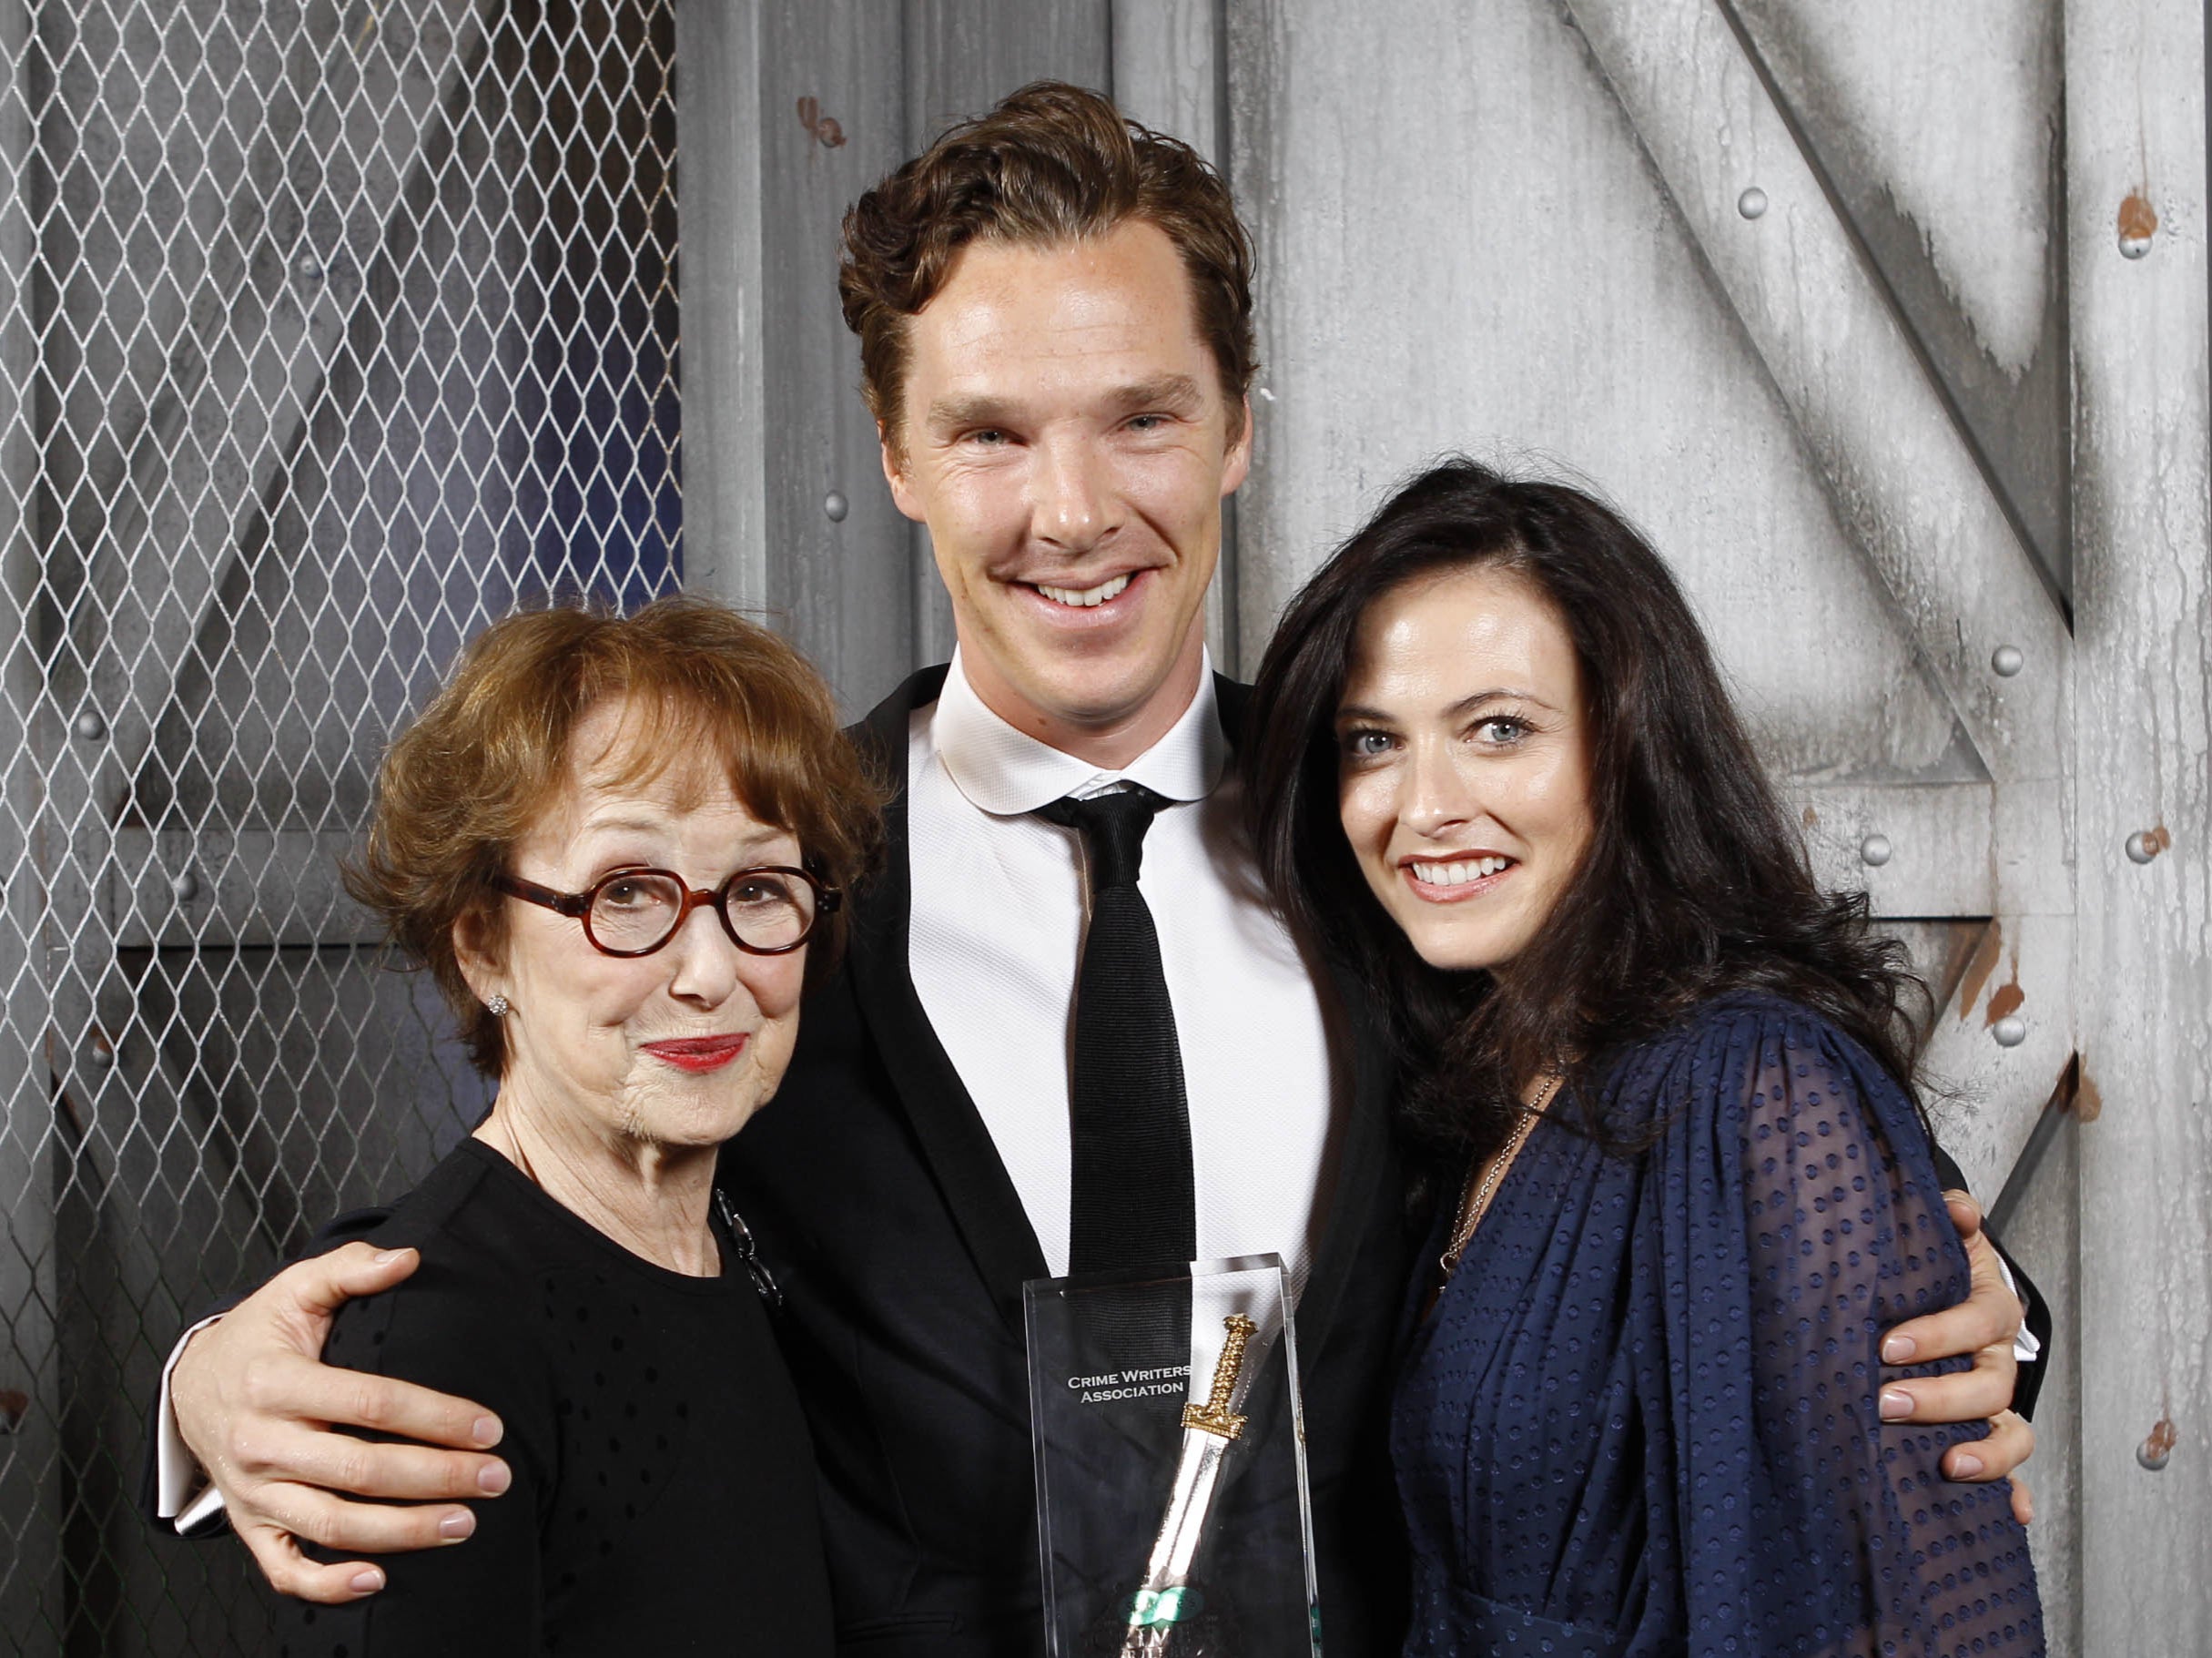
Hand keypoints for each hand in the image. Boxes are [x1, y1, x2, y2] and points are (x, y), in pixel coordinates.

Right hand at [171, 1243, 511, 1601]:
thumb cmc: (260, 1334)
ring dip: (403, 1533)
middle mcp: (261, 1443)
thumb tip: (409, 1257)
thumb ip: (351, 1269)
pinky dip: (328, 1584)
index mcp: (276, 1382)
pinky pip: (284, 1569)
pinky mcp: (248, 1524)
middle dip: (437, 1478)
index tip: (489, 1428)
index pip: (370, 1402)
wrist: (190, 1384)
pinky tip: (380, 1579)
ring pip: (332, 1525)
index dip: (435, 1416)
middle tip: (497, 1479)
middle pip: (360, 1471)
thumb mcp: (295, 1288)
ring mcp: (253, 1491)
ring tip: (464, 1524)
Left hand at [1876, 1192, 2034, 1521]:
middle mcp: (1999, 1358)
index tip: (1887, 1344)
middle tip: (1887, 1401)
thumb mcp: (1943, 1241)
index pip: (1976, 1321)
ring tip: (1947, 1462)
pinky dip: (2015, 1490)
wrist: (1942, 1293)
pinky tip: (2012, 1513)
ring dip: (1986, 1452)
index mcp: (1988, 1310)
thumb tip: (1957, 1209)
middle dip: (1941, 1398)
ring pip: (2010, 1432)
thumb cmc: (1936, 1272)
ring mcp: (1997, 1400)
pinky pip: (2011, 1466)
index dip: (1937, 1334)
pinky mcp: (1988, 1432)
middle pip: (1989, 1386)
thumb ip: (1950, 1220)